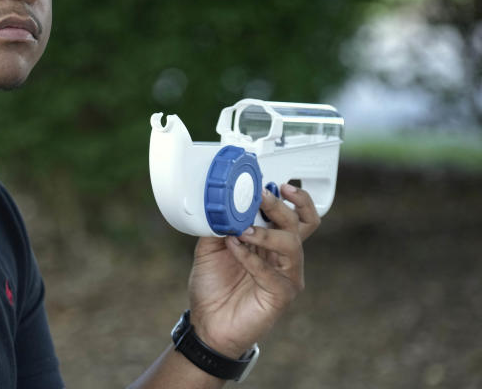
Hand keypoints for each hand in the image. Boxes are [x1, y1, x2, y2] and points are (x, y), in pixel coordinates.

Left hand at [186, 184, 320, 357]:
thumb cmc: (214, 287)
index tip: (275, 182)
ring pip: (291, 245)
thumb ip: (218, 224)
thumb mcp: (210, 247)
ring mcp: (286, 276)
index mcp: (271, 243)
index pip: (295, 216)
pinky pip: (271, 272)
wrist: (207, 323)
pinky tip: (234, 248)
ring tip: (242, 229)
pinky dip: (251, 257)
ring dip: (266, 233)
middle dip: (280, 206)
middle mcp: (283, 257)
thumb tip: (219, 202)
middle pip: (298, 225)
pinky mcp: (280, 295)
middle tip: (262, 196)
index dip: (292, 198)